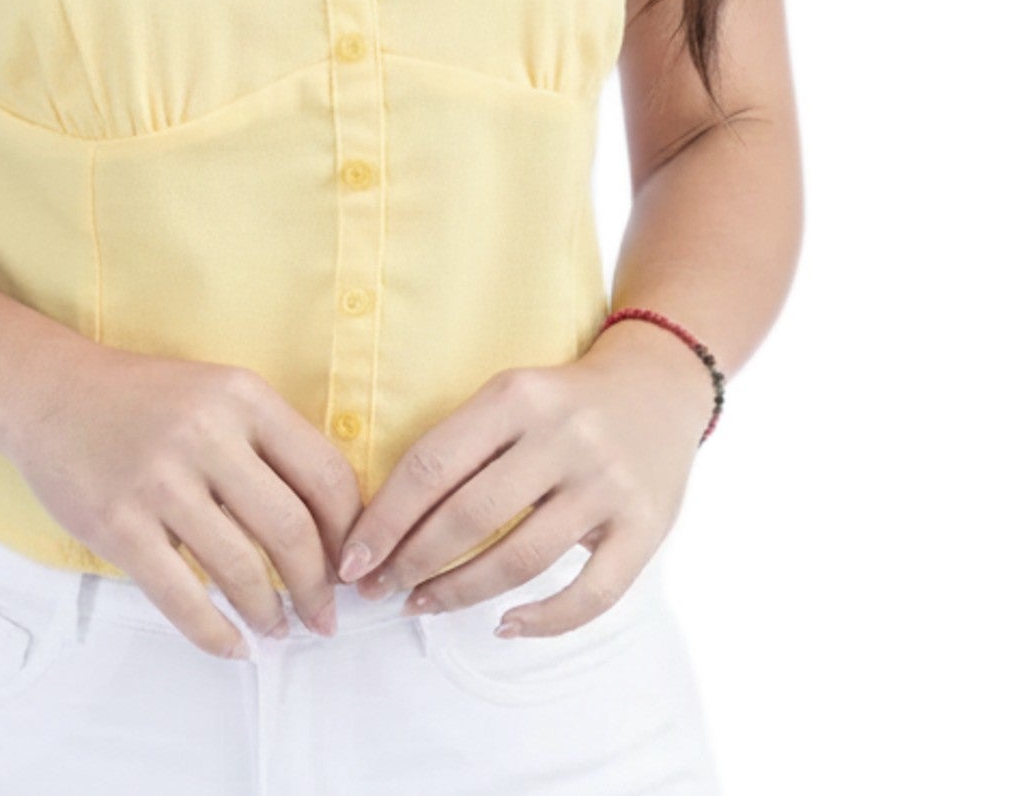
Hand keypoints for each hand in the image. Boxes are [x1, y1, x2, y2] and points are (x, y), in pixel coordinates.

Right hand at [7, 344, 364, 660]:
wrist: (51, 393)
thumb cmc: (146, 400)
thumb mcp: (219, 396)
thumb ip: (271, 445)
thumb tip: (331, 529)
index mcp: (243, 396)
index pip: (324, 473)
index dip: (349, 532)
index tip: (352, 565)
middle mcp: (206, 433)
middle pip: (290, 529)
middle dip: (317, 587)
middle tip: (325, 617)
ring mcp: (159, 479)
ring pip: (240, 568)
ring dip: (270, 613)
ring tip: (279, 630)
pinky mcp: (118, 524)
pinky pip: (181, 597)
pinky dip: (216, 633)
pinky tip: (234, 645)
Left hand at [333, 333, 711, 636]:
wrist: (659, 386)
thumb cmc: (563, 402)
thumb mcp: (511, 396)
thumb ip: (462, 446)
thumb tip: (388, 522)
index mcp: (516, 396)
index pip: (432, 464)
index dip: (385, 519)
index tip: (352, 559)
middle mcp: (562, 436)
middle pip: (470, 515)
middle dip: (412, 561)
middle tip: (379, 590)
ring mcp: (606, 483)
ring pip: (521, 557)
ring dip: (461, 592)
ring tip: (423, 604)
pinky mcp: (646, 526)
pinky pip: (592, 591)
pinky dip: (544, 620)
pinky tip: (504, 625)